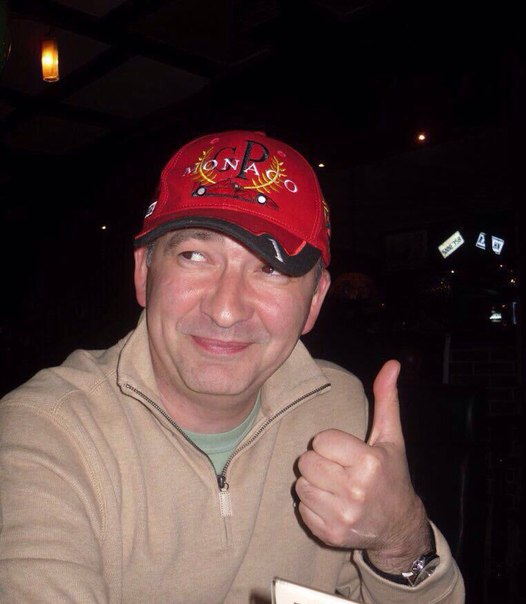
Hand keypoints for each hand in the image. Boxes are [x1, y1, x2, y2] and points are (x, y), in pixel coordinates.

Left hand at [295, 360, 430, 571]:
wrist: (398, 526)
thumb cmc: (392, 474)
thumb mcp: (391, 437)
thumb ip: (386, 399)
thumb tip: (392, 364)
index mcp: (369, 463)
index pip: (321, 441)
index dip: (330, 443)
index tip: (345, 451)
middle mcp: (355, 491)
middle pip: (307, 462)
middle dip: (319, 461)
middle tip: (338, 468)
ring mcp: (342, 516)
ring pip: (301, 485)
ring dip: (314, 482)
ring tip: (335, 485)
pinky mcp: (330, 535)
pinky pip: (302, 508)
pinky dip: (312, 504)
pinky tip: (332, 503)